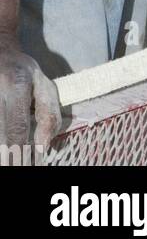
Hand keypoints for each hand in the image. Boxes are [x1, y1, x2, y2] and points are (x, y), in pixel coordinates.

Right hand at [0, 33, 61, 156]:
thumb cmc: (22, 72)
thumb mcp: (43, 85)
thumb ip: (49, 114)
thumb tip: (43, 147)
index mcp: (15, 84)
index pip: (18, 128)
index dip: (23, 154)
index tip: (31, 166)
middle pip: (0, 139)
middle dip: (10, 159)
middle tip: (22, 164)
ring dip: (4, 152)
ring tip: (13, 157)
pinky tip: (6, 149)